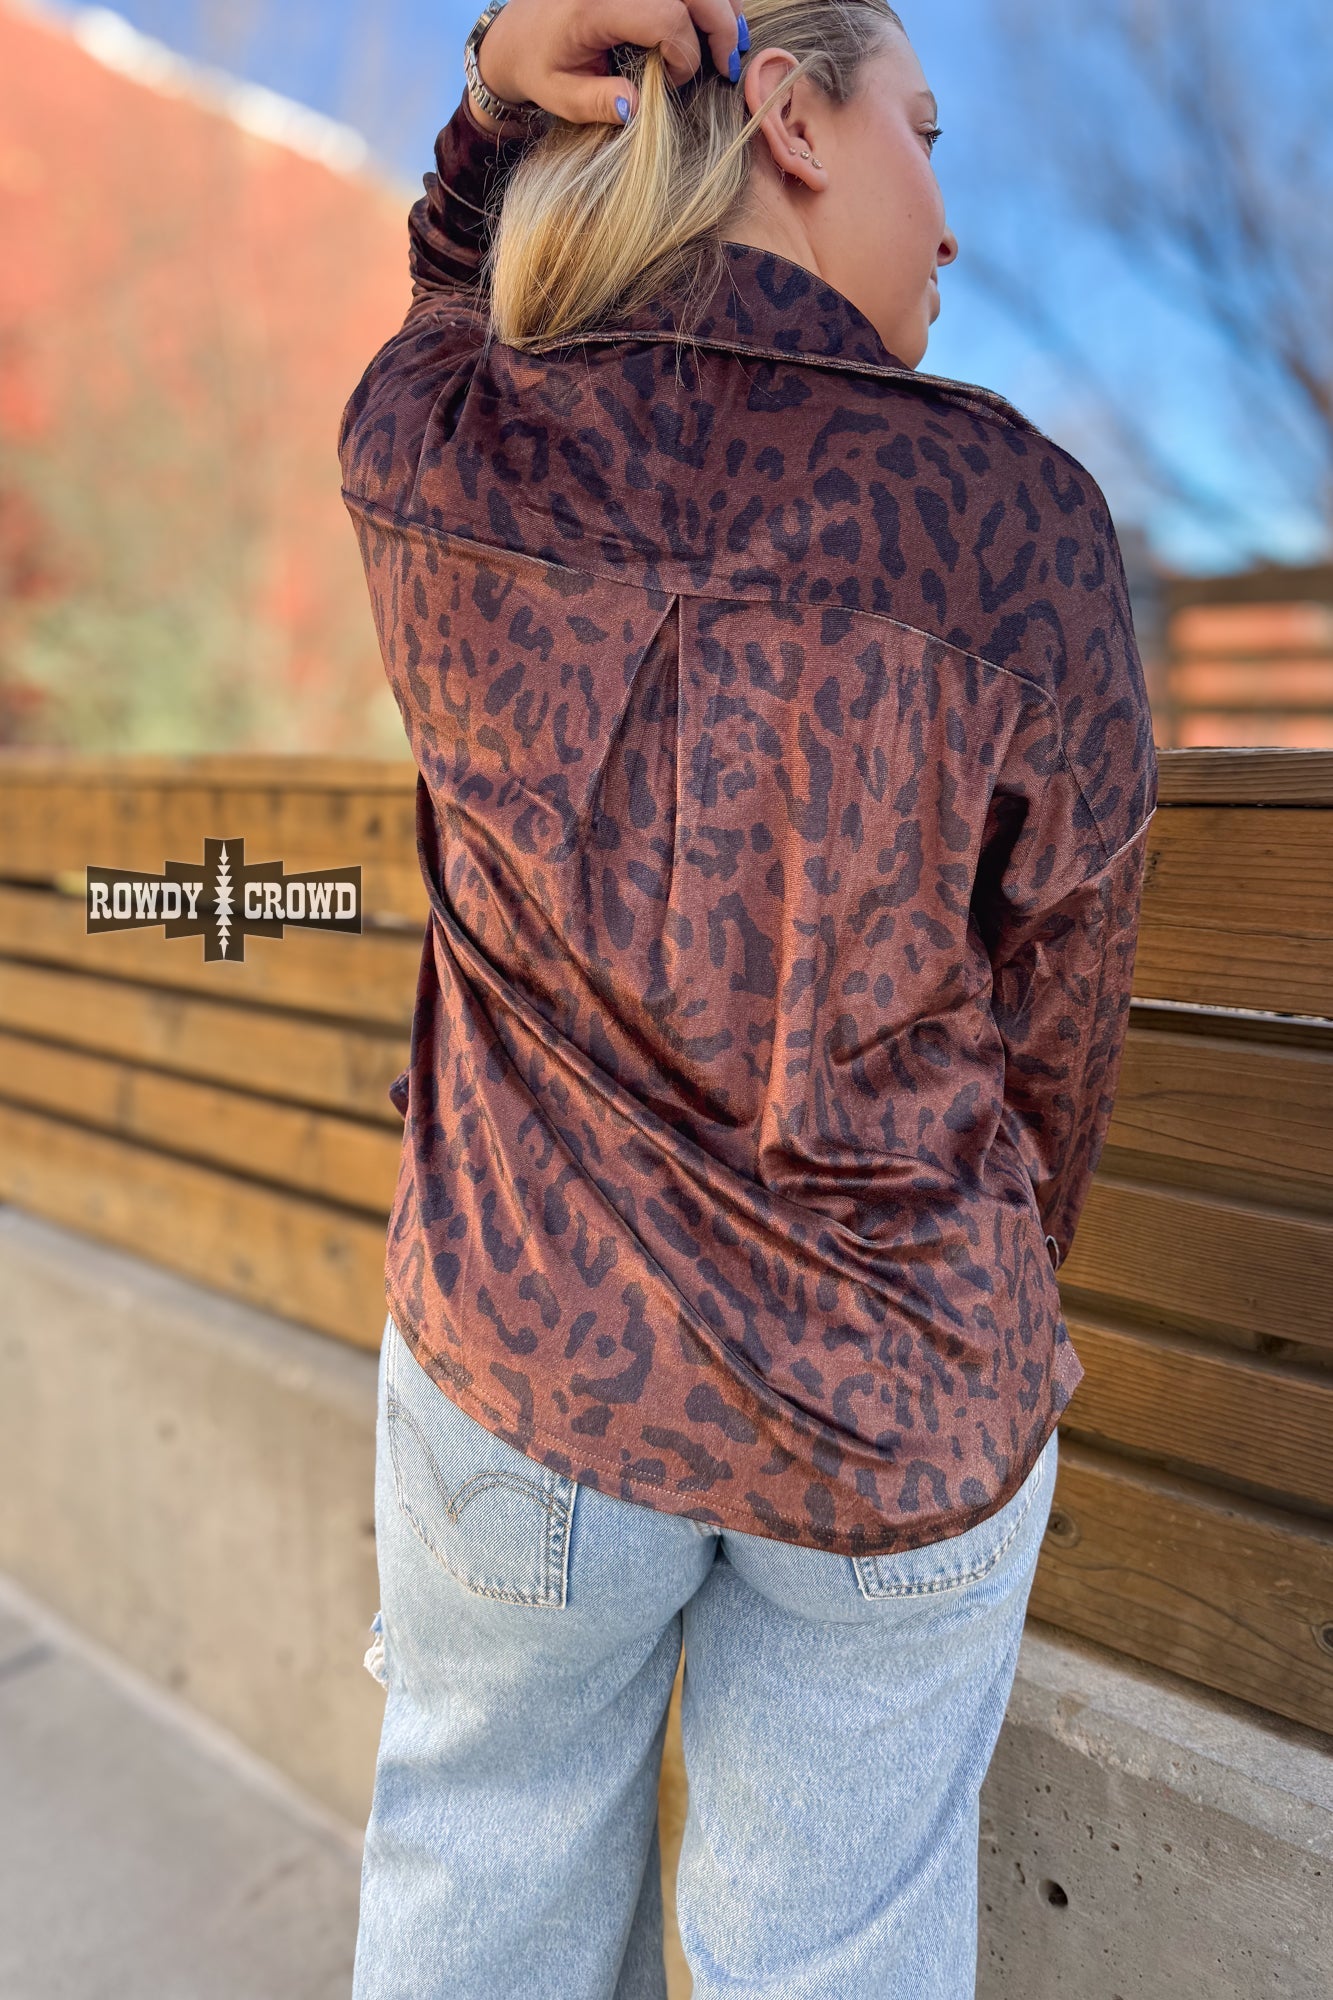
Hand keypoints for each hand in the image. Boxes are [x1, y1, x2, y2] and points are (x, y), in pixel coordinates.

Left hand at [472, 0, 747, 128]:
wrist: (515, 31)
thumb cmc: (537, 65)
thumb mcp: (558, 94)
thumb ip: (596, 102)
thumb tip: (636, 106)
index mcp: (595, 4)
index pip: (665, 17)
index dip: (684, 53)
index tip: (673, 82)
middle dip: (721, 26)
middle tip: (730, 65)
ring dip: (721, 7)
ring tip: (732, 42)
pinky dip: (706, 0)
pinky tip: (717, 19)